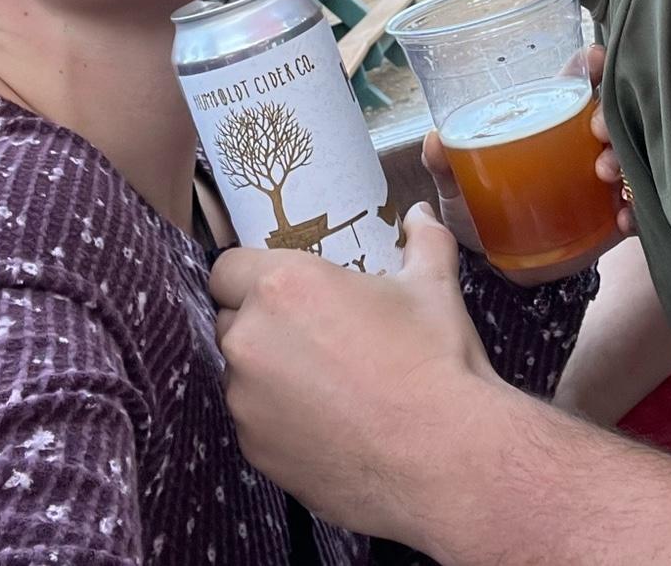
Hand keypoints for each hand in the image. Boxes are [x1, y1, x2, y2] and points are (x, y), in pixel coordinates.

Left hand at [212, 203, 497, 540]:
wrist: (443, 457)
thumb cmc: (434, 360)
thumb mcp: (434, 283)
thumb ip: (421, 238)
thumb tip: (419, 213)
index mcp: (283, 287)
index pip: (227, 267)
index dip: (252, 274)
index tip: (287, 285)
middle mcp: (249, 341)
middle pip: (230, 319)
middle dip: (261, 321)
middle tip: (313, 329)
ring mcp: (246, 402)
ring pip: (240, 373)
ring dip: (269, 370)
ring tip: (326, 379)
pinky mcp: (254, 451)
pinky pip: (253, 421)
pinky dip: (278, 417)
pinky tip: (328, 420)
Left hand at [421, 44, 635, 284]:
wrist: (496, 274)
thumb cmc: (478, 213)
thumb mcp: (457, 187)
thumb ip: (445, 165)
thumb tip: (433, 139)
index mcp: (548, 124)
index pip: (577, 83)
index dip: (591, 65)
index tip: (596, 58)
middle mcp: (581, 146)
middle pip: (611, 114)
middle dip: (609, 114)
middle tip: (596, 130)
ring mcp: (601, 182)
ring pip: (629, 156)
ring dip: (622, 157)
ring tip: (602, 173)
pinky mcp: (611, 219)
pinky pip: (639, 208)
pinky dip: (635, 210)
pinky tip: (620, 217)